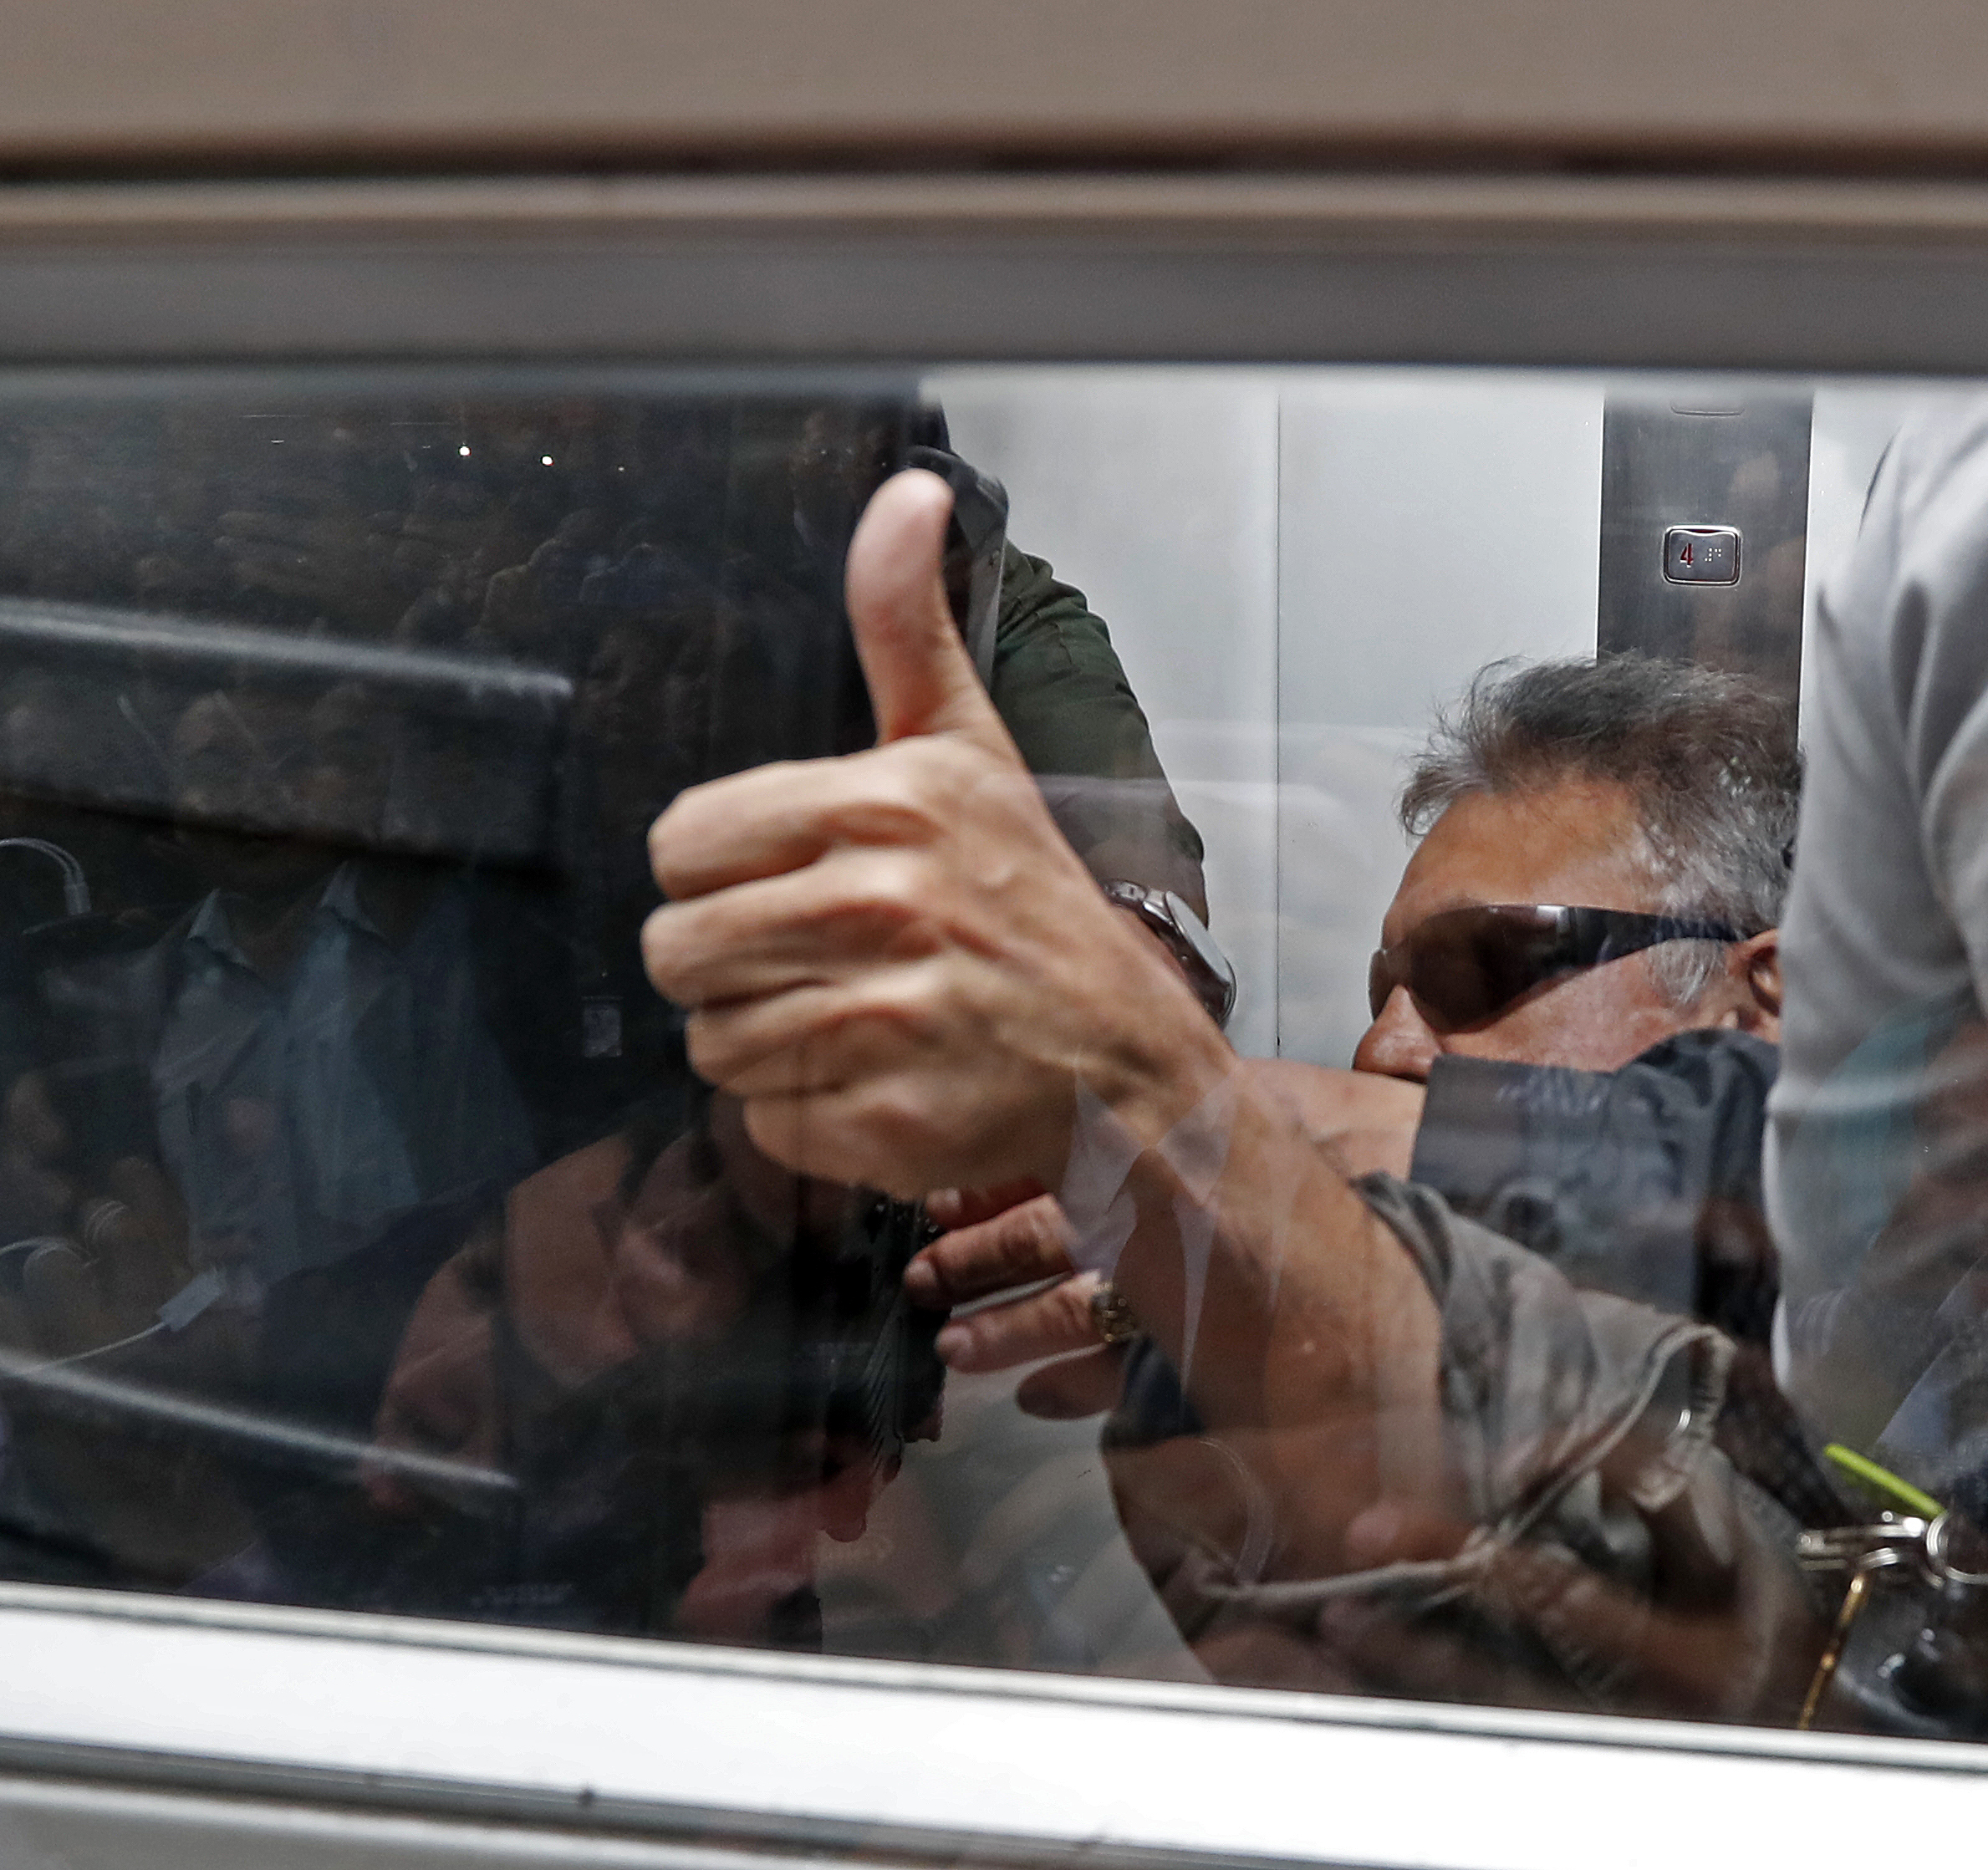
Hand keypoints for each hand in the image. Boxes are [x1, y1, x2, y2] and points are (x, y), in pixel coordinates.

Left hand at [646, 470, 1449, 1567]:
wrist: (1130, 1063)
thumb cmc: (1032, 904)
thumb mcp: (971, 752)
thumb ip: (906, 631)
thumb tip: (906, 490)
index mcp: (891, 802)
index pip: (680, 845)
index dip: (721, 874)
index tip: (796, 884)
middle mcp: (887, 902)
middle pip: (678, 949)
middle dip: (734, 966)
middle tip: (820, 965)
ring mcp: (891, 1017)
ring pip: (712, 1042)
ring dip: (766, 1045)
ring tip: (854, 1025)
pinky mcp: (891, 1117)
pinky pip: (765, 1121)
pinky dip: (807, 1119)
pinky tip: (877, 1085)